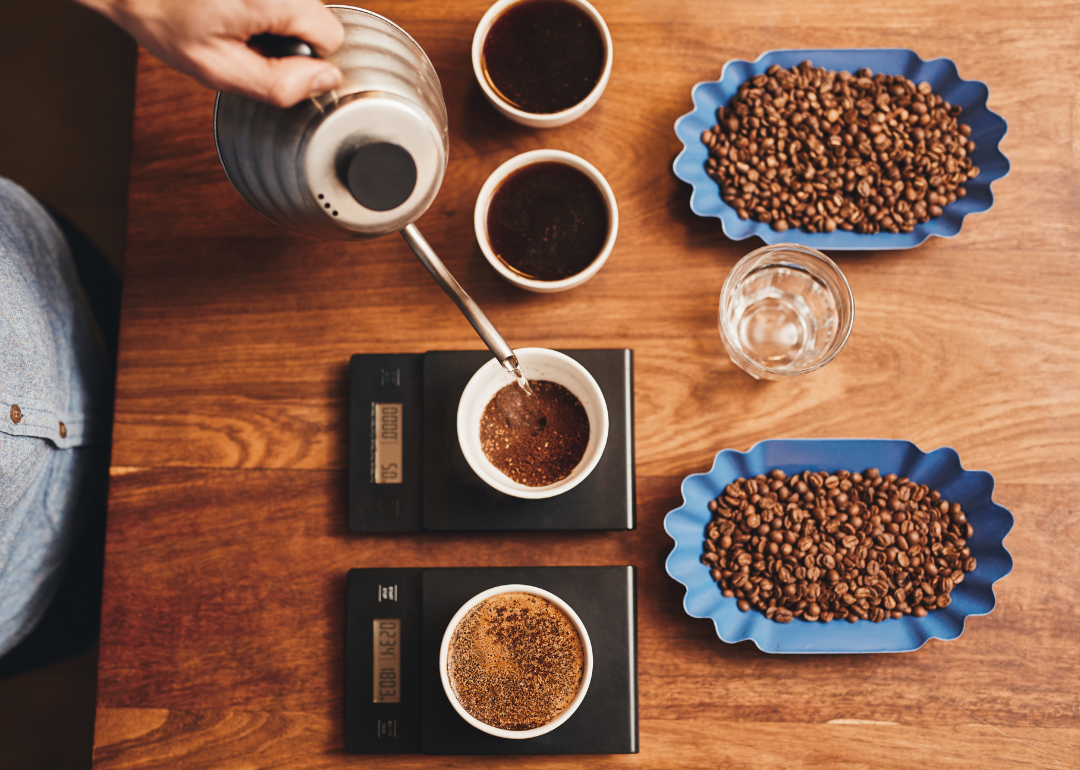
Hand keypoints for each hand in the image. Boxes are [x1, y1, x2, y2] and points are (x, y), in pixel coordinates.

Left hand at [77, 0, 344, 107]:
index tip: (264, 51)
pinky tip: (230, 3)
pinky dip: (261, 2)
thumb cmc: (165, 17)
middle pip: (317, 14)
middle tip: (242, 33)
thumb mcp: (217, 68)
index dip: (302, 55)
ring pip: (300, 1)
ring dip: (272, 14)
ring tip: (231, 14)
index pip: (331, 34)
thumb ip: (278, 83)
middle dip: (286, 31)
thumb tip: (326, 80)